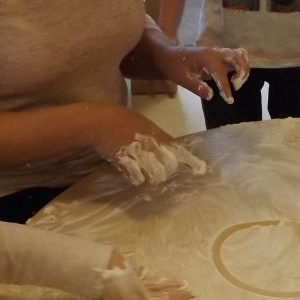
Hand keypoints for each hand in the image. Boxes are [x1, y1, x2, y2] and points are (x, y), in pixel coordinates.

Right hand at [88, 107, 206, 185]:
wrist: (100, 121)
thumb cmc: (122, 120)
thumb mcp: (145, 125)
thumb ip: (159, 138)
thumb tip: (170, 150)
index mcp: (158, 135)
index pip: (180, 151)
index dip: (191, 162)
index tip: (200, 170)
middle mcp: (152, 146)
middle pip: (169, 168)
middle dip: (165, 171)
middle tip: (157, 169)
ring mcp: (140, 155)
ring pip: (156, 176)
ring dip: (151, 177)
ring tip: (145, 173)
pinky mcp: (126, 163)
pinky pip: (137, 178)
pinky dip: (136, 178)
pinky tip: (132, 173)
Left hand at [94, 264, 193, 299]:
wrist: (110, 272)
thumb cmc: (112, 293)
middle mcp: (148, 294)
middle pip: (167, 296)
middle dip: (180, 297)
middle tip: (193, 295)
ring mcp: (144, 284)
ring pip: (162, 286)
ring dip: (173, 285)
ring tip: (183, 283)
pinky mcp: (138, 277)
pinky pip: (151, 278)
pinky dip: (158, 278)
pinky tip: (162, 276)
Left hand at [159, 45, 249, 102]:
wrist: (169, 54)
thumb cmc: (174, 66)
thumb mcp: (181, 78)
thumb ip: (196, 87)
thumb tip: (211, 96)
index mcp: (207, 58)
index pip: (221, 74)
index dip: (226, 88)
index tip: (229, 100)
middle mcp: (215, 53)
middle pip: (238, 57)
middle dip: (242, 72)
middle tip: (235, 86)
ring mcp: (218, 53)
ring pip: (239, 55)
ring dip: (243, 68)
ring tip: (236, 82)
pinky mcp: (219, 55)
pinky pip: (235, 57)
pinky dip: (240, 66)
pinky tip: (234, 78)